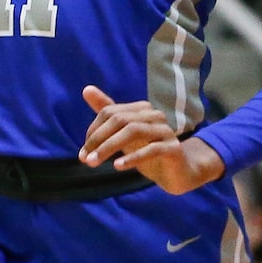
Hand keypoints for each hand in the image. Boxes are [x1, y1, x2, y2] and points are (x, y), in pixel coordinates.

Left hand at [79, 88, 225, 193]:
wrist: (178, 173)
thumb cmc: (148, 152)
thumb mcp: (124, 135)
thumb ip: (108, 113)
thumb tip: (86, 89)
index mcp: (142, 110)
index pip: (110, 112)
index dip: (93, 130)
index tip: (83, 152)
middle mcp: (154, 116)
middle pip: (120, 119)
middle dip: (98, 139)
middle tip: (85, 159)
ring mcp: (166, 131)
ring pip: (133, 131)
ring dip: (110, 147)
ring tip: (94, 162)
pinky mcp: (174, 148)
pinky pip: (152, 149)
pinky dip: (132, 157)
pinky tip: (117, 166)